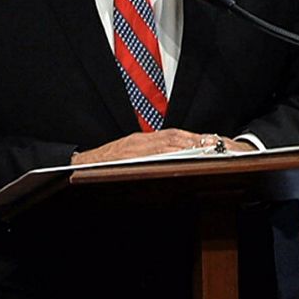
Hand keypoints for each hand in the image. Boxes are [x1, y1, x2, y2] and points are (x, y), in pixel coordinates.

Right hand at [73, 129, 207, 165]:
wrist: (85, 164)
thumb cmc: (108, 162)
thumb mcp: (131, 153)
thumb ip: (150, 152)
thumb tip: (172, 155)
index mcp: (143, 139)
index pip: (173, 134)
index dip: (192, 137)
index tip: (209, 140)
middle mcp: (141, 140)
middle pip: (173, 136)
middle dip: (194, 139)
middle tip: (213, 143)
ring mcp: (136, 147)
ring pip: (165, 143)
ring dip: (186, 145)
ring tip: (203, 149)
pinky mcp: (129, 155)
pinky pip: (152, 152)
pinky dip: (168, 153)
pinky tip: (180, 155)